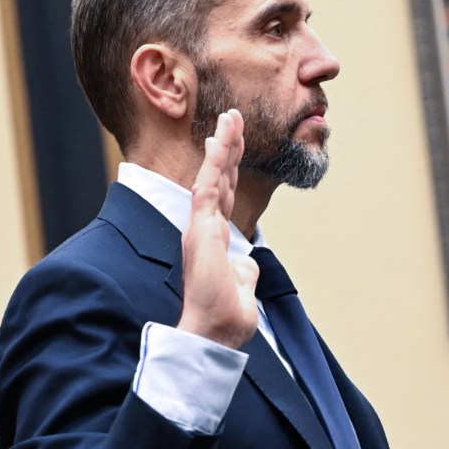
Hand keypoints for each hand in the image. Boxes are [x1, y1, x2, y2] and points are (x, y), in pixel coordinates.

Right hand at [177, 110, 259, 349]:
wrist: (216, 331)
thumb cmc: (226, 316)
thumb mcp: (242, 286)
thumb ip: (243, 270)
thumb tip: (248, 265)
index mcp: (215, 239)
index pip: (226, 195)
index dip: (231, 168)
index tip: (235, 143)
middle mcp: (206, 228)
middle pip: (222, 179)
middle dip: (228, 147)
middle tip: (233, 118)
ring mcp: (202, 226)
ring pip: (214, 175)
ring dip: (223, 145)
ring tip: (230, 117)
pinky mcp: (201, 227)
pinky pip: (208, 185)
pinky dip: (215, 159)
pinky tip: (220, 137)